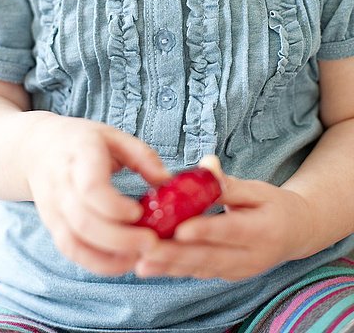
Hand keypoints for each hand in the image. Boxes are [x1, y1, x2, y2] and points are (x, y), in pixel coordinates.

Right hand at [21, 112, 169, 275]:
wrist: (36, 147)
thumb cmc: (82, 140)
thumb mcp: (113, 136)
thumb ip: (142, 156)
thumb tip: (167, 181)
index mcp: (79, 154)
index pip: (91, 187)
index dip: (115, 206)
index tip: (139, 212)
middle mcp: (61, 184)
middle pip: (84, 221)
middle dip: (120, 239)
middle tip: (151, 242)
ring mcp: (53, 207)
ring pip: (74, 242)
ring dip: (107, 257)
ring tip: (139, 257)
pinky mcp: (52, 225)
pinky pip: (70, 250)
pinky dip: (95, 263)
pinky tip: (121, 262)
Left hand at [135, 158, 312, 279]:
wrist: (296, 233)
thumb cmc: (274, 205)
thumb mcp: (258, 189)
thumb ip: (229, 183)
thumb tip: (206, 164)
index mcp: (263, 230)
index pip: (231, 231)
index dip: (205, 231)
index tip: (179, 230)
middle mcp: (252, 257)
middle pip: (211, 257)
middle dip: (176, 256)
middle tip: (147, 251)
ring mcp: (240, 271)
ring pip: (202, 269)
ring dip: (170, 268)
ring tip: (142, 263)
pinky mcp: (229, 276)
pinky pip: (201, 273)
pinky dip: (176, 271)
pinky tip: (153, 266)